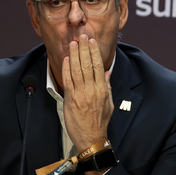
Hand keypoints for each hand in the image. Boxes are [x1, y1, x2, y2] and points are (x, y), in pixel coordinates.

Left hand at [62, 35, 113, 155]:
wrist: (92, 138)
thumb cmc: (100, 122)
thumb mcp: (109, 104)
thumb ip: (107, 86)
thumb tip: (108, 73)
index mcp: (103, 90)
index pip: (99, 66)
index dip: (94, 52)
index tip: (91, 41)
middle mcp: (92, 90)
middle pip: (88, 65)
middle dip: (84, 49)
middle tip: (81, 36)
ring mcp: (81, 94)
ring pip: (77, 70)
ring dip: (74, 55)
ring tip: (73, 43)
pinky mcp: (71, 99)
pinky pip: (68, 81)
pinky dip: (66, 69)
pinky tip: (66, 59)